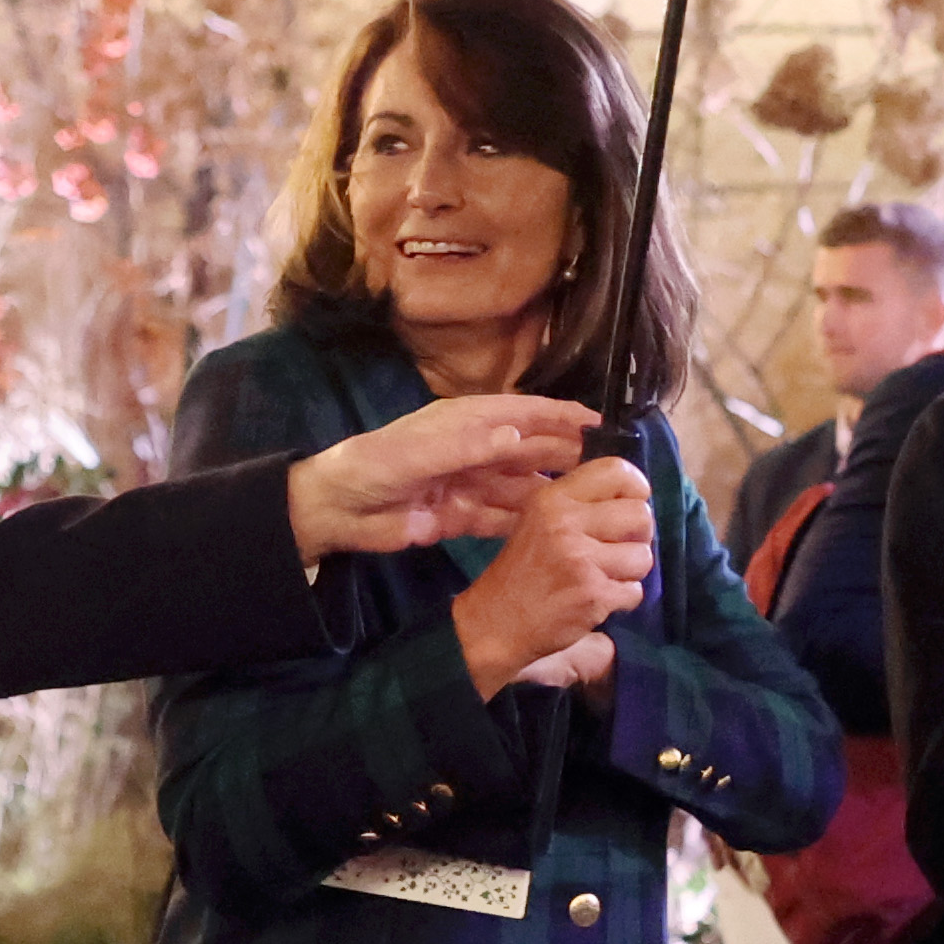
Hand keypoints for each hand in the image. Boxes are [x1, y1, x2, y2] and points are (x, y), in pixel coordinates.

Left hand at [287, 391, 594, 557]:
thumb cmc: (373, 466)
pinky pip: (501, 518)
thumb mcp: (419, 452)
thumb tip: (517, 436)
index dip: (560, 416)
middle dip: (565, 456)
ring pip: (519, 486)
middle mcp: (473, 450)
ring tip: (589, 503)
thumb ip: (469, 446)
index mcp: (465, 422)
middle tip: (607, 471)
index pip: (523, 413)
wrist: (336, 509)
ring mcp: (468, 484)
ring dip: (550, 492)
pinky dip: (524, 522)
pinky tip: (553, 530)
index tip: (598, 423)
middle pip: (529, 451)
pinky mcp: (460, 518)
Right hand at [449, 457, 655, 694]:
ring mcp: (580, 560)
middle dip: (638, 535)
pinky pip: (634, 591)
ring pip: (643, 556)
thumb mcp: (539, 519)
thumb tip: (635, 496)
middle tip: (618, 548)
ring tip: (604, 576)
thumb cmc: (522, 571)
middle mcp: (565, 523)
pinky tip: (597, 599)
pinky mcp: (592, 595)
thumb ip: (580, 503)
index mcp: (553, 499)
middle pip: (641, 515)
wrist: (495, 622)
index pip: (617, 471)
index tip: (630, 505)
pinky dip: (621, 599)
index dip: (636, 488)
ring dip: (630, 572)